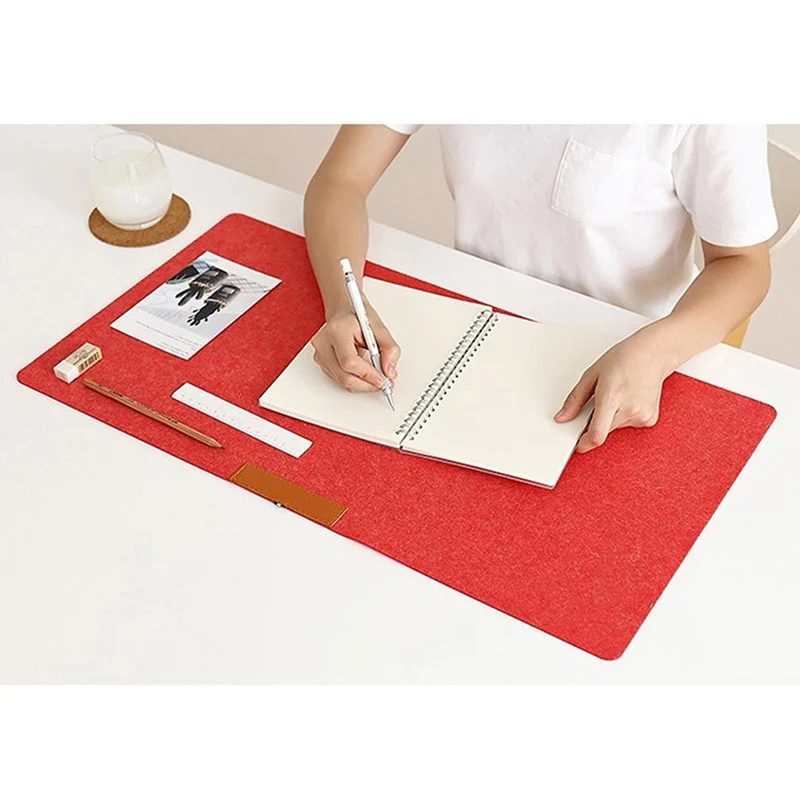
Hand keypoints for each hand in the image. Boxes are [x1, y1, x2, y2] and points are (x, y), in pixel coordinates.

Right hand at [311, 303, 400, 391]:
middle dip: (366, 384)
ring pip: (341, 381)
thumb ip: (389, 349)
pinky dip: (355, 381)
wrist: (343, 311)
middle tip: (383, 383)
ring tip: (376, 376)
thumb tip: (389, 372)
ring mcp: (320, 353)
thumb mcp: (379, 328)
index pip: (349, 361)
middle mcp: (323, 343)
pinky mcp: (321, 362)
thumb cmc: (359, 317)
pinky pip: (339, 379)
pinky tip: (364, 373)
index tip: (382, 379)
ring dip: (362, 384)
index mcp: (337, 330)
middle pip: (344, 376)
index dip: (367, 374)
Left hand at [554, 321, 681, 452]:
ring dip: (610, 418)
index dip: (584, 443)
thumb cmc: (624, 359)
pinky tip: (628, 399)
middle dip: (595, 424)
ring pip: (614, 429)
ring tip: (617, 396)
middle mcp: (629, 409)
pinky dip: (623, 416)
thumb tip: (562, 418)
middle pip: (603, 432)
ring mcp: (642, 416)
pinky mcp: (650, 420)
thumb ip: (575, 399)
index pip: (597, 434)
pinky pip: (627, 425)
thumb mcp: (592, 375)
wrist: (653, 354)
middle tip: (599, 403)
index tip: (577, 443)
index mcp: (612, 397)